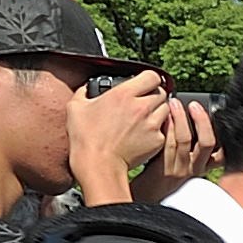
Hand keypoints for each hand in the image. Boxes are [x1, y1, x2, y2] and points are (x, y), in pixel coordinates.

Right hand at [66, 69, 175, 206]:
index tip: (144, 83)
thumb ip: (84, 92)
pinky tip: (144, 134)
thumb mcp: (76, 108)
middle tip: (143, 102)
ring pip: (166, 110)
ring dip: (158, 111)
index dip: (149, 79)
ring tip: (144, 118)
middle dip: (154, 95)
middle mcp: (142, 107)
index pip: (152, 76)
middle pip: (161, 93)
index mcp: (124, 94)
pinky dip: (157, 130)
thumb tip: (87, 88)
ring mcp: (152, 124)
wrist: (98, 166)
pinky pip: (164, 130)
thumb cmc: (86, 139)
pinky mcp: (157, 140)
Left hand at [127, 90, 218, 204]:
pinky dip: (166, 127)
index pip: (223, 152)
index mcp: (203, 166)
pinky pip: (167, 144)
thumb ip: (193, 148)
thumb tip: (193, 118)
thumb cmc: (165, 175)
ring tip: (175, 103)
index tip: (218, 115)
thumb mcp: (186, 165)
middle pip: (207, 142)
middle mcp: (195, 168)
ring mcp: (179, 168)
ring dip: (180, 118)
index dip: (224, 135)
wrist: (147, 194)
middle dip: (202, 120)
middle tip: (195, 105)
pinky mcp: (163, 167)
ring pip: (185, 140)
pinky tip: (163, 116)